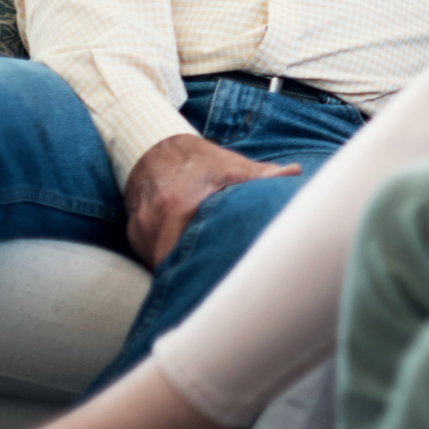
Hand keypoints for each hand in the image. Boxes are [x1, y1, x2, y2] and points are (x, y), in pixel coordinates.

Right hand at [124, 134, 299, 268]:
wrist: (155, 148)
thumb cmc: (197, 160)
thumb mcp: (231, 166)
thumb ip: (261, 175)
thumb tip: (294, 173)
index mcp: (177, 205)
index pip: (181, 257)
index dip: (201, 273)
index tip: (222, 280)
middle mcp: (153, 221)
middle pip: (169, 266)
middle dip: (192, 276)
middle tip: (218, 280)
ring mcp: (140, 230)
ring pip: (158, 264)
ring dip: (179, 268)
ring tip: (205, 271)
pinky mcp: (134, 235)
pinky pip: (150, 256)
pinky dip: (167, 259)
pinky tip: (187, 259)